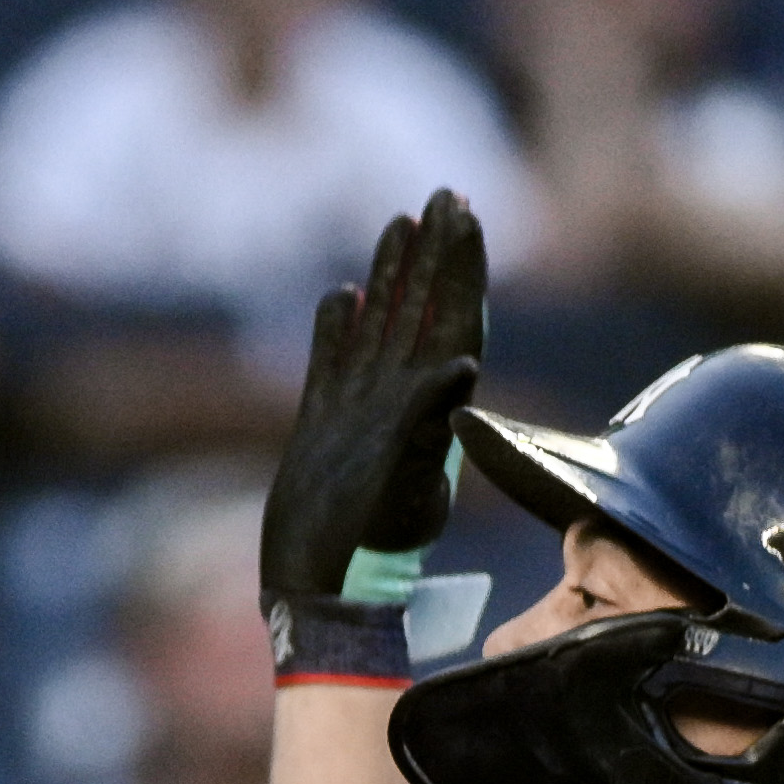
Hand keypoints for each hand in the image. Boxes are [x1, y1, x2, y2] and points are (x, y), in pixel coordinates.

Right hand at [260, 190, 486, 612]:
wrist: (318, 588)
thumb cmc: (359, 546)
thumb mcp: (401, 480)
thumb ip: (425, 419)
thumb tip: (461, 365)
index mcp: (423, 402)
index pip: (450, 317)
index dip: (460, 265)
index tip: (465, 212)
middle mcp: (398, 399)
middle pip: (423, 310)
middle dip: (435, 254)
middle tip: (444, 196)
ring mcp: (362, 411)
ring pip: (382, 329)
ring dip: (393, 278)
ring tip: (398, 225)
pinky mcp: (325, 428)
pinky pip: (335, 363)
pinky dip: (340, 328)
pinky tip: (343, 296)